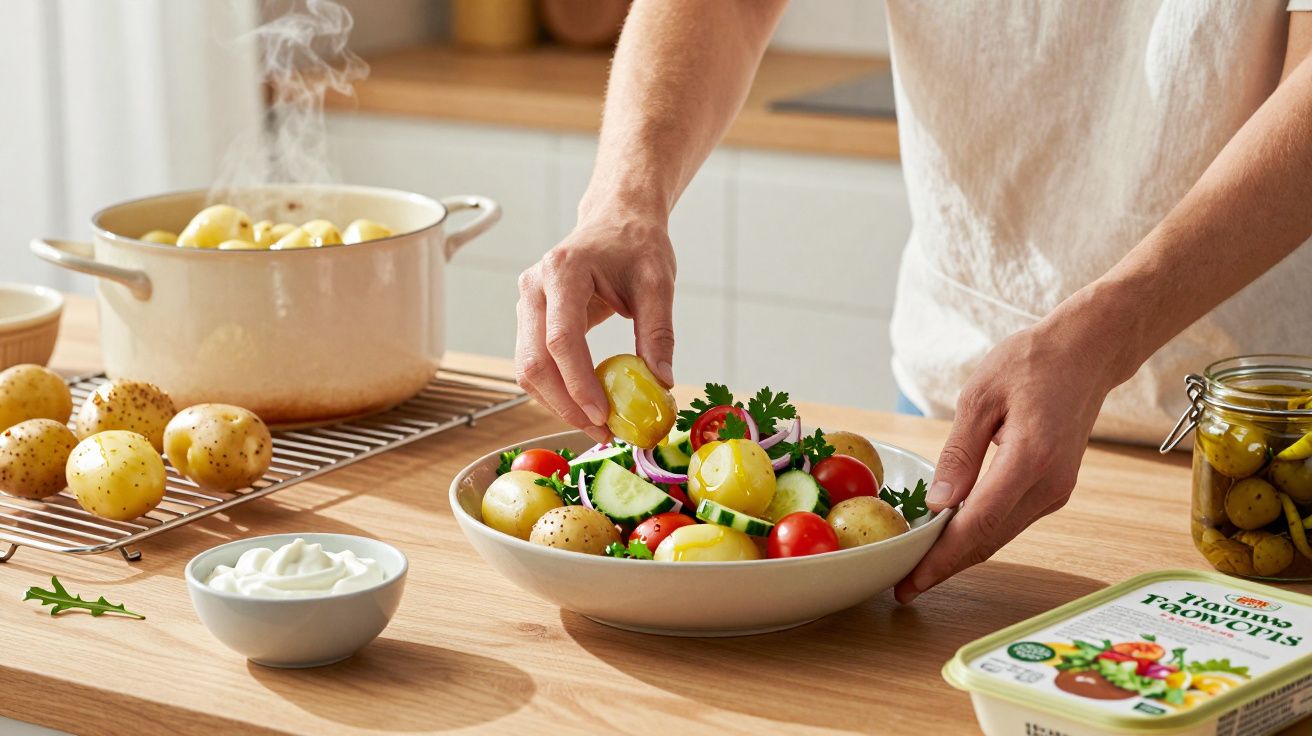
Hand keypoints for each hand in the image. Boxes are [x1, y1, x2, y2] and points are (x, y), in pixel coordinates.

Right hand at [515, 216, 676, 443]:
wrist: (616, 220)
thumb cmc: (636, 244)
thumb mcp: (658, 283)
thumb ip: (658, 332)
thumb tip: (660, 382)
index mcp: (563, 271)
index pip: (561, 338)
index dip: (578, 383)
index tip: (602, 416)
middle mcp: (534, 287)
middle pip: (534, 360)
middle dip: (565, 404)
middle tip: (602, 432)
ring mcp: (526, 303)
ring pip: (527, 368)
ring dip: (558, 403)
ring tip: (597, 425)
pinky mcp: (529, 318)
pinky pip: (534, 363)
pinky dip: (556, 391)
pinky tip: (585, 405)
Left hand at [894, 317, 1120, 603]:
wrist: (1087, 353)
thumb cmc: (1032, 363)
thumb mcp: (980, 397)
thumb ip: (959, 454)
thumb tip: (938, 503)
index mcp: (1029, 460)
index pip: (977, 524)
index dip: (940, 559)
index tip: (910, 582)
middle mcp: (1049, 485)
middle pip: (989, 540)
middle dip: (945, 567)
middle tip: (903, 586)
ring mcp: (1056, 491)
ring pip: (1000, 535)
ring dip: (961, 554)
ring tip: (919, 567)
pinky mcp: (1054, 489)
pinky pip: (1009, 521)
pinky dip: (978, 533)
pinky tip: (949, 537)